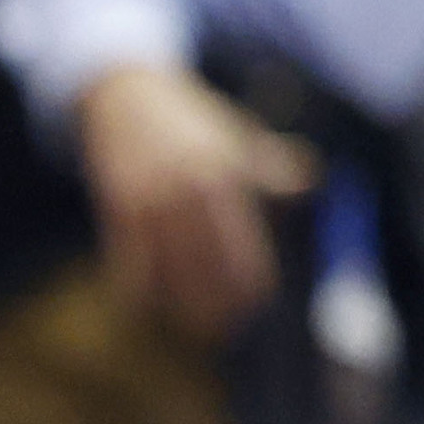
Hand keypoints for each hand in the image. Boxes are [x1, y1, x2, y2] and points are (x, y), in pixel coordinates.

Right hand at [76, 63, 317, 341]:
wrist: (128, 95)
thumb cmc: (194, 120)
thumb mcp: (239, 134)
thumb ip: (272, 164)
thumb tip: (308, 184)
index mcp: (225, 173)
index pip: (242, 242)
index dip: (249, 280)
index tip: (257, 303)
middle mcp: (187, 190)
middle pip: (206, 266)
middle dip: (217, 303)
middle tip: (228, 328)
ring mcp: (148, 202)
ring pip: (166, 272)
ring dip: (180, 305)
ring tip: (197, 327)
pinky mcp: (116, 210)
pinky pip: (127, 264)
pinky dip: (138, 291)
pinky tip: (150, 307)